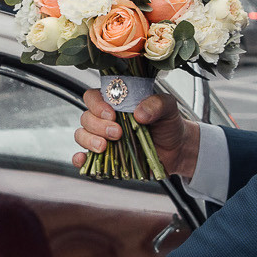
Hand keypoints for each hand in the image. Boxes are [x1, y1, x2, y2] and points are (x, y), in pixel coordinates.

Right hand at [72, 86, 198, 176]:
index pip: (93, 97)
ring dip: (89, 140)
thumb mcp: (168, 107)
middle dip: (98, 126)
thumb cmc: (168, 124)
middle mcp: (105, 120)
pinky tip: (84, 159)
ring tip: (105, 146)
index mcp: (116, 103)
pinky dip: (79, 159)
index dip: (97, 105)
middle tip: (117, 133)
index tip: (111, 114)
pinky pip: (84, 158)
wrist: (176, 149)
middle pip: (86, 118)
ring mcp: (103, 139)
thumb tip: (140, 113)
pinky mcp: (105, 158)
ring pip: (82, 135)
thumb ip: (157, 104)